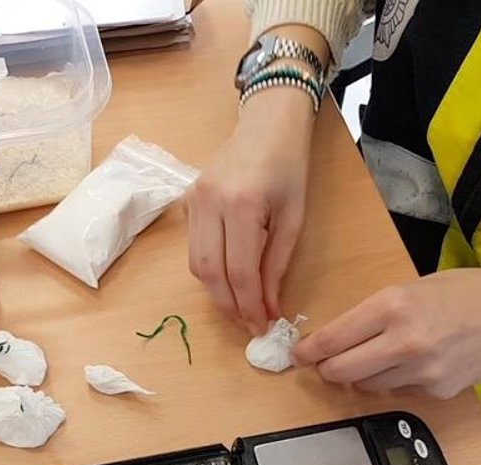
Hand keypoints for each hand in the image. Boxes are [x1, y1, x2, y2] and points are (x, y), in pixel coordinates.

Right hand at [186, 80, 315, 334]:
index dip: (249, 305)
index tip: (262, 325)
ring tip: (240, 306)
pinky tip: (228, 276)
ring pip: (195, 263)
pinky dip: (209, 268)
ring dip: (216, 291)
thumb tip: (268, 307)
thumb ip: (277, 264)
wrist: (267, 123)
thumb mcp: (294, 217)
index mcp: (242, 204)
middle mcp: (209, 202)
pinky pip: (193, 246)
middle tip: (248, 324)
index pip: (239, 271)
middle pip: (209, 272)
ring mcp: (193, 200)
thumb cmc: (289, 165)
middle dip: (229, 305)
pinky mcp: (187, 200)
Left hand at [292, 269, 480, 397]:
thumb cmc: (470, 291)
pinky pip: (399, 392)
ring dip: (362, 376)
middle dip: (327, 369)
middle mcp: (403, 341)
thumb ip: (376, 312)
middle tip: (326, 364)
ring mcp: (422, 371)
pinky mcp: (438, 391)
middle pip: (341, 371)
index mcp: (393, 305)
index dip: (309, 352)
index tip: (300, 355)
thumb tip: (339, 338)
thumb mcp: (415, 286)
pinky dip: (396, 382)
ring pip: (367, 386)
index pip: (333, 339)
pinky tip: (415, 363)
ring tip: (379, 357)